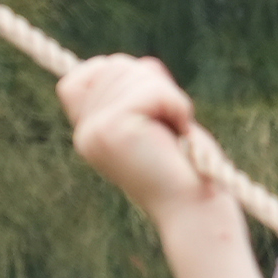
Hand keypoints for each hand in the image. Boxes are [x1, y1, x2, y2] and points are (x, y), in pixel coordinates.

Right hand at [59, 52, 221, 229]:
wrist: (196, 214)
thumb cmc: (189, 173)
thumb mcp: (161, 124)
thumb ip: (144, 94)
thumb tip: (145, 64)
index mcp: (89, 134)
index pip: (80, 77)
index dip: (118, 74)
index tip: (154, 101)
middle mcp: (85, 134)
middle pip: (110, 66)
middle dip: (153, 84)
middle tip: (173, 122)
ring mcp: (95, 131)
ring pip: (131, 72)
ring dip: (169, 96)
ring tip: (177, 131)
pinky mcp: (113, 130)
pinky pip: (151, 90)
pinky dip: (177, 105)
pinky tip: (182, 131)